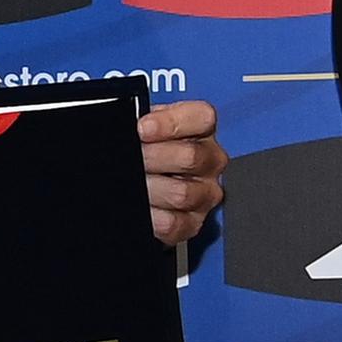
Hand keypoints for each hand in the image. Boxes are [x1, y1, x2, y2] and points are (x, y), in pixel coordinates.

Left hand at [138, 98, 226, 247]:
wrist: (144, 183)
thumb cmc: (148, 151)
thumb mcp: (146, 129)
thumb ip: (144, 124)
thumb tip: (131, 128)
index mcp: (201, 131)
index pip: (202, 118)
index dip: (171, 123)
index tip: (142, 129)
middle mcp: (210, 161)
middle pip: (190, 157)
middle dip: (152, 158)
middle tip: (135, 158)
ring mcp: (205, 193)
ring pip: (181, 193)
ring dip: (150, 188)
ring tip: (137, 183)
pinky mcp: (194, 222)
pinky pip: (173, 223)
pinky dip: (151, 216)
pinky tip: (144, 205)